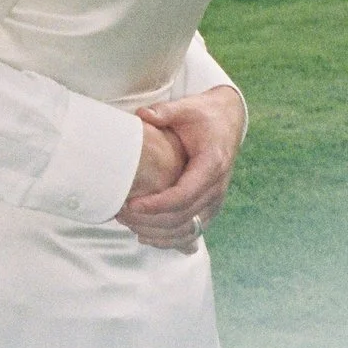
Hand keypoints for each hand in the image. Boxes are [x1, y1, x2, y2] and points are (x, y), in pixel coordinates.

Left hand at [116, 85, 244, 252]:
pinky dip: (169, 239)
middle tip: (120, 214)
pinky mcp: (209, 208)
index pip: (184, 195)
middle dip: (150, 220)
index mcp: (212, 164)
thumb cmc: (203, 116)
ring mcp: (215, 201)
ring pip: (187, 230)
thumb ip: (165, 111)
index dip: (156, 205)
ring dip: (157, 233)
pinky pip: (191, 232)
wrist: (227, 123)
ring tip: (128, 224)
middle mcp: (217, 188)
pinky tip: (145, 237)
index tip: (131, 205)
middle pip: (183, 217)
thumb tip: (143, 115)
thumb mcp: (187, 107)